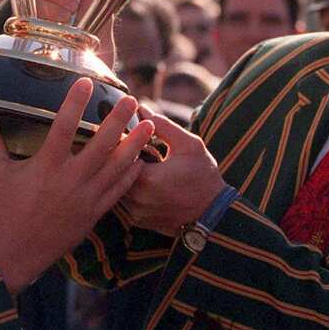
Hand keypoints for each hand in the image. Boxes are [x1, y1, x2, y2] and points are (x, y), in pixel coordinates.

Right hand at [0, 78, 153, 293]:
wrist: (13, 254)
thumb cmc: (2, 211)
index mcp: (45, 166)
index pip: (63, 126)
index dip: (75, 102)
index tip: (87, 82)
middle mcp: (69, 180)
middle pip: (101, 144)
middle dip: (119, 120)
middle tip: (132, 100)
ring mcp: (85, 198)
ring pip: (117, 167)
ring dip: (135, 144)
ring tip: (149, 125)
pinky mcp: (93, 214)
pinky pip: (118, 191)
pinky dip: (131, 175)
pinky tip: (141, 160)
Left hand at [121, 113, 225, 235]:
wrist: (214, 215)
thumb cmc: (204, 176)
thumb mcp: (189, 144)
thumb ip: (162, 125)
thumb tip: (141, 109)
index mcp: (147, 178)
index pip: (119, 153)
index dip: (120, 140)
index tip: (124, 131)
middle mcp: (137, 199)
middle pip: (114, 171)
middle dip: (118, 156)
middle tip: (122, 142)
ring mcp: (136, 212)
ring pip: (117, 186)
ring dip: (121, 172)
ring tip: (130, 158)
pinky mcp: (138, 220)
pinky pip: (124, 200)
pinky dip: (128, 187)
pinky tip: (138, 177)